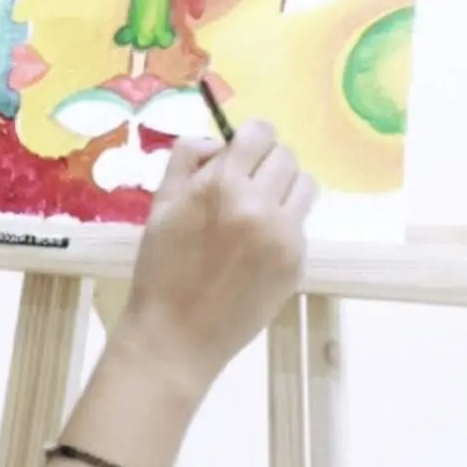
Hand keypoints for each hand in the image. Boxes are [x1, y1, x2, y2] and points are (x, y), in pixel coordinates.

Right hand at [112, 119, 316, 389]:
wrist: (177, 333)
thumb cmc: (161, 266)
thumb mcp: (161, 203)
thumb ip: (187, 159)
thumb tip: (218, 144)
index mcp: (222, 185)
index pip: (259, 133)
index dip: (248, 138)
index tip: (238, 152)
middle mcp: (261, 205)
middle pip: (286, 156)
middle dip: (265, 162)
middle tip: (245, 183)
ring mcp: (285, 236)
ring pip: (305, 186)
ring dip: (284, 188)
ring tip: (258, 209)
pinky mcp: (297, 262)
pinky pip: (301, 224)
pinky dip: (284, 224)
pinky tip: (256, 246)